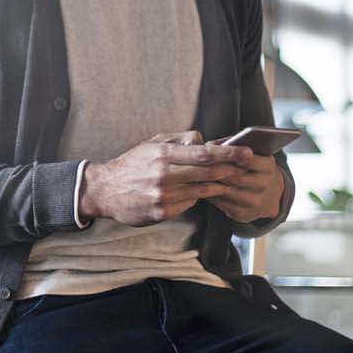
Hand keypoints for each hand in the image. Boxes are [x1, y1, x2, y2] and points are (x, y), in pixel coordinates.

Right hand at [78, 131, 252, 226]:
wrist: (105, 190)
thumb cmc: (131, 164)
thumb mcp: (152, 144)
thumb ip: (179, 140)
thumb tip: (204, 140)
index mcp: (163, 155)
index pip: (204, 153)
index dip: (229, 154)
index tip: (247, 152)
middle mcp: (164, 175)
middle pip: (208, 172)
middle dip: (231, 169)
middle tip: (247, 166)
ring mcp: (164, 196)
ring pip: (202, 190)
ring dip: (218, 185)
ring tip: (228, 179)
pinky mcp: (162, 212)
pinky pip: (189, 204)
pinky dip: (196, 197)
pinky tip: (198, 192)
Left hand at [203, 143, 284, 223]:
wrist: (270, 196)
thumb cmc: (255, 168)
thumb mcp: (252, 155)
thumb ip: (232, 147)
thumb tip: (208, 145)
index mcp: (268, 167)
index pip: (248, 160)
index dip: (230, 156)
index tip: (213, 151)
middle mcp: (264, 185)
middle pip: (235, 177)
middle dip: (216, 170)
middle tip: (197, 163)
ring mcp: (254, 201)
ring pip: (226, 190)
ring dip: (210, 183)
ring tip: (196, 174)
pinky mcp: (242, 213)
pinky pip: (221, 202)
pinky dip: (209, 194)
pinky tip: (200, 186)